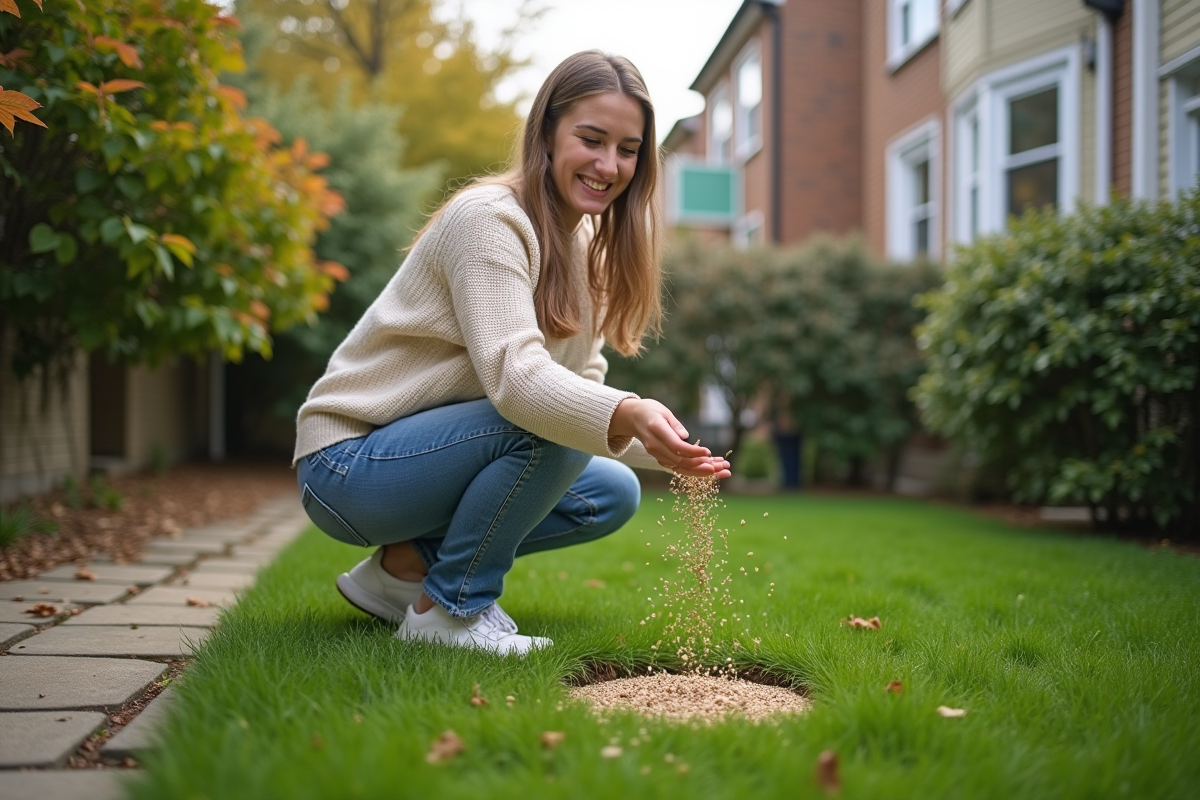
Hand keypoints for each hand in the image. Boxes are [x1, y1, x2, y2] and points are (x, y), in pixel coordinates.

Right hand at [609, 398, 731, 478]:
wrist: (632, 418)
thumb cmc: (650, 410)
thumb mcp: (664, 411)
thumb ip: (675, 424)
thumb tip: (686, 437)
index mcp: (656, 430)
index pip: (676, 446)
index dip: (692, 452)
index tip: (708, 452)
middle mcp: (654, 445)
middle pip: (679, 461)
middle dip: (700, 466)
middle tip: (719, 468)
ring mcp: (656, 454)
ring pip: (679, 468)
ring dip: (700, 471)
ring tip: (719, 471)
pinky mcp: (659, 458)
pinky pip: (677, 467)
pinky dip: (693, 470)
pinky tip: (709, 469)